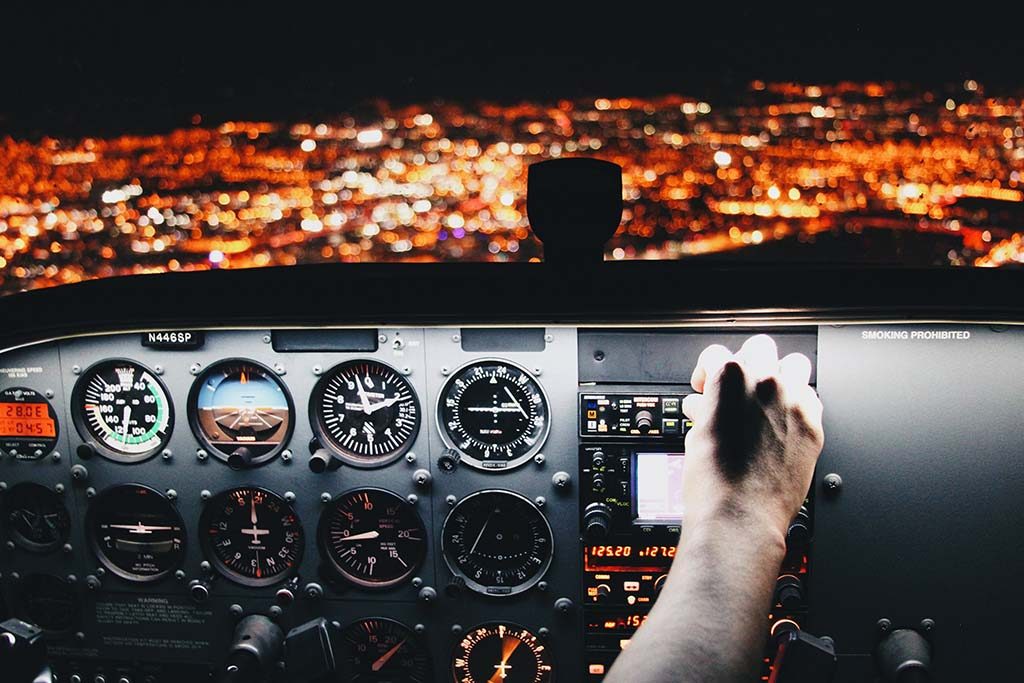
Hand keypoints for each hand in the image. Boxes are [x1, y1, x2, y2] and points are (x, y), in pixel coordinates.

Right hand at [680, 335, 823, 538]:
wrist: (740, 516)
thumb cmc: (714, 482)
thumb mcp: (696, 435)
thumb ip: (706, 410)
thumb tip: (705, 406)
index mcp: (728, 379)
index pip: (716, 354)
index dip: (706, 370)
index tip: (706, 385)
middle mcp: (764, 382)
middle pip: (759, 347)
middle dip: (746, 363)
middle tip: (738, 386)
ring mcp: (792, 401)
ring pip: (795, 364)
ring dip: (779, 375)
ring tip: (767, 397)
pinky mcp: (813, 425)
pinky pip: (811, 398)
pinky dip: (798, 404)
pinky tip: (783, 422)